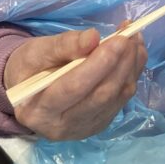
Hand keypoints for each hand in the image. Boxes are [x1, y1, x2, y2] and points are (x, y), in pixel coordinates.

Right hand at [4, 27, 146, 140]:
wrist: (29, 91)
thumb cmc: (29, 69)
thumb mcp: (36, 51)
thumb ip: (64, 45)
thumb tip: (93, 37)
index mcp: (39, 111)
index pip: (74, 88)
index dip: (99, 64)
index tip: (118, 39)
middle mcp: (63, 126)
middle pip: (101, 95)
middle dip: (121, 63)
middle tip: (131, 35)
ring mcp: (85, 128)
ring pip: (117, 97)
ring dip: (131, 66)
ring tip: (135, 37)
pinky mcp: (101, 122)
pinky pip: (124, 98)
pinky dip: (133, 73)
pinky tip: (134, 52)